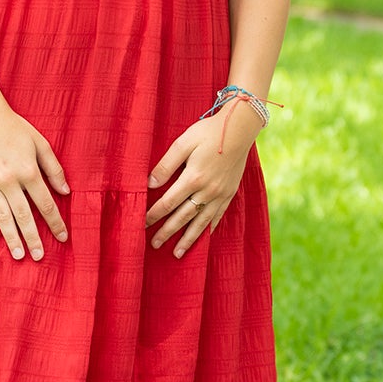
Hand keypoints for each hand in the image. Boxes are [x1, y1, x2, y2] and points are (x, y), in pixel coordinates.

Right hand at [0, 107, 68, 260]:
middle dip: (33, 238)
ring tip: (18, 255)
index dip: (56, 223)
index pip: (46, 204)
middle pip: (24, 216)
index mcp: (28, 172)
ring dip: (11, 237)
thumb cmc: (15, 128)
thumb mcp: (41, 144)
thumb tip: (66, 192)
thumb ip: (54, 169)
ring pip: (2, 217)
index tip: (62, 237)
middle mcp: (9, 181)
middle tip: (39, 257)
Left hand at [145, 100, 263, 257]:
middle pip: (183, 217)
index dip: (154, 215)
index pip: (168, 202)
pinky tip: (203, 236)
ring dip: (188, 238)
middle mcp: (207, 191)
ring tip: (177, 253)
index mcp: (193, 178)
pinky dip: (209, 227)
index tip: (143, 224)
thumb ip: (166, 165)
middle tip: (154, 245)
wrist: (240, 128)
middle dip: (167, 232)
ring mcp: (220, 194)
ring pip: (201, 222)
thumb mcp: (183, 143)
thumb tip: (149, 184)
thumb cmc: (208, 132)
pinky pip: (218, 216)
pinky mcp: (230, 193)